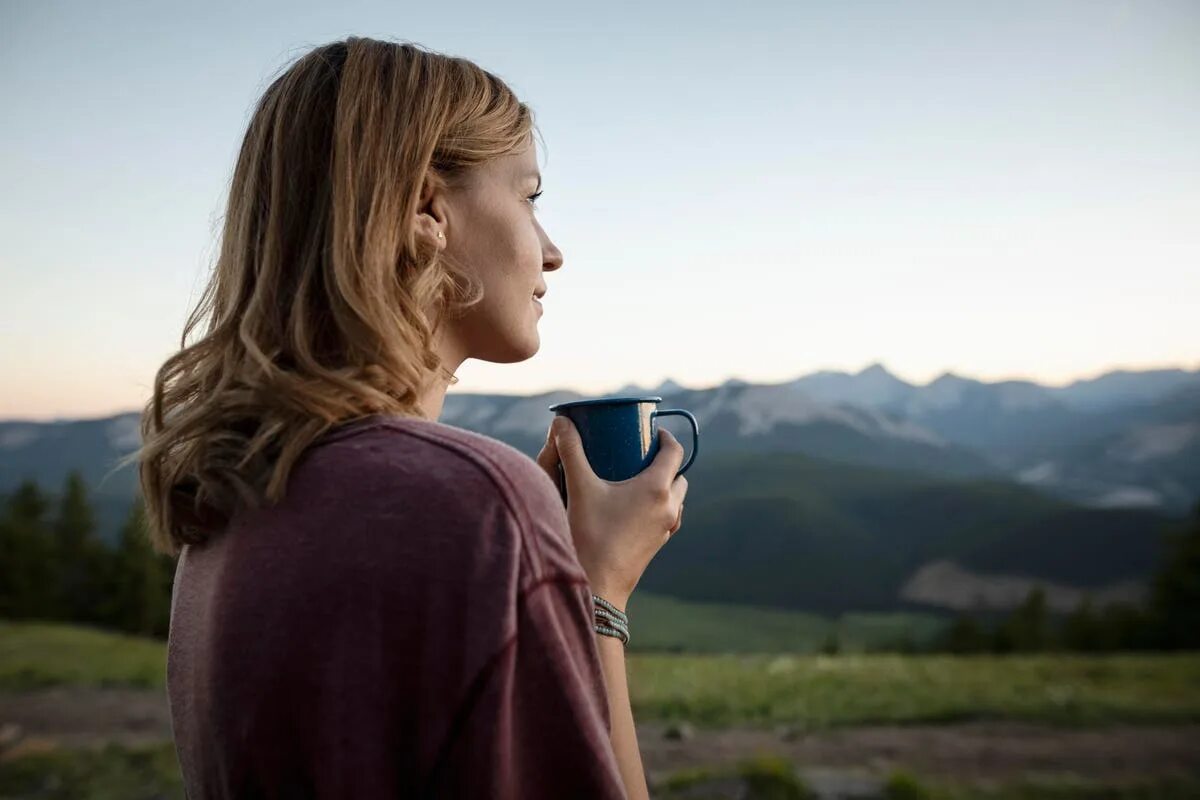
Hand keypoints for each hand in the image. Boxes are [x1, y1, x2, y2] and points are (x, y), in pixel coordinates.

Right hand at [536, 417, 688, 608]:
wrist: (598, 587)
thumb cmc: (589, 536)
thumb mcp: (579, 488)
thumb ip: (570, 451)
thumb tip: (561, 421)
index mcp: (657, 489)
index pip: (674, 452)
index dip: (665, 437)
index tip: (651, 431)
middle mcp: (669, 508)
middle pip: (678, 475)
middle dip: (665, 462)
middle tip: (640, 454)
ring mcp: (666, 529)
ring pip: (676, 498)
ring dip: (663, 486)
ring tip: (636, 479)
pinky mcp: (658, 545)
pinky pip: (667, 517)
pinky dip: (658, 506)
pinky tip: (632, 508)